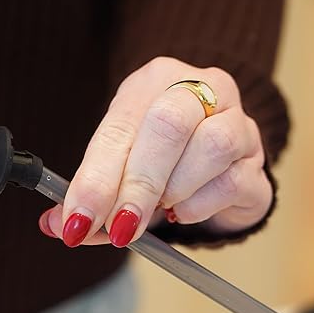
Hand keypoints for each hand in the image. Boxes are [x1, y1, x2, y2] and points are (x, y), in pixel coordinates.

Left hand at [38, 56, 272, 246]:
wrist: (216, 160)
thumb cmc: (158, 159)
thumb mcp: (118, 169)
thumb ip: (89, 196)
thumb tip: (56, 226)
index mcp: (150, 83)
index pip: (118, 127)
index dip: (96, 178)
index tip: (77, 221)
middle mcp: (198, 88)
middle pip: (169, 125)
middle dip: (137, 186)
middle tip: (119, 228)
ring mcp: (236, 118)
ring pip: (212, 145)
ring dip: (175, 190)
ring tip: (161, 208)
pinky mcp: (257, 156)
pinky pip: (234, 180)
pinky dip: (200, 205)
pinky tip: (184, 211)